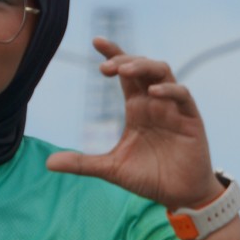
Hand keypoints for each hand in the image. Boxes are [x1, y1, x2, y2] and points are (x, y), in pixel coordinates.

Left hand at [45, 37, 222, 211]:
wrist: (180, 198)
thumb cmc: (150, 179)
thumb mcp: (112, 169)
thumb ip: (83, 163)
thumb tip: (48, 163)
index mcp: (137, 108)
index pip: (125, 72)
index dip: (113, 54)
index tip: (95, 42)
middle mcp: (154, 103)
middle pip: (142, 66)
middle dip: (124, 60)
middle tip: (105, 67)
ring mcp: (174, 109)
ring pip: (162, 72)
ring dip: (144, 66)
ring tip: (125, 71)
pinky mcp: (191, 119)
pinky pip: (182, 95)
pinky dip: (169, 90)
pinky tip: (153, 93)